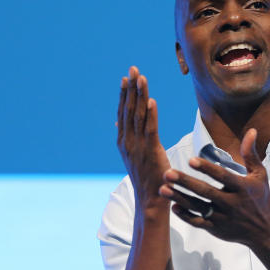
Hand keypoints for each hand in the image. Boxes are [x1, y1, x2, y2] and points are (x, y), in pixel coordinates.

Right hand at [117, 66, 169, 209]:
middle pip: (129, 110)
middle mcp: (128, 142)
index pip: (123, 113)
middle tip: (133, 69)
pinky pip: (151, 129)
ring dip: (140, 95)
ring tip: (141, 78)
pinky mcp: (151, 151)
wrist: (151, 200)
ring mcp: (138, 146)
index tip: (126, 78)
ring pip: (139, 116)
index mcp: (123, 142)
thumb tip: (118, 123)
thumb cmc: (146, 178)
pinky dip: (151, 114)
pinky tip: (152, 100)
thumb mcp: (133, 156)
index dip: (124, 94)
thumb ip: (127, 137)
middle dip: (131, 88)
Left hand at [159, 129, 269, 246]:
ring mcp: (223, 218)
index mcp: (242, 188)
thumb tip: (251, 130)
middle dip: (185, 183)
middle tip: (167, 173)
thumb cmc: (261, 198)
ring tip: (162, 189)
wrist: (265, 231)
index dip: (207, 168)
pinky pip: (198, 223)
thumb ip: (251, 154)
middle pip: (205, 192)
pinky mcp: (216, 229)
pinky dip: (185, 216)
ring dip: (179, 198)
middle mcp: (231, 204)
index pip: (223, 176)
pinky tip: (173, 206)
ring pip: (198, 207)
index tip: (190, 160)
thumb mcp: (260, 175)